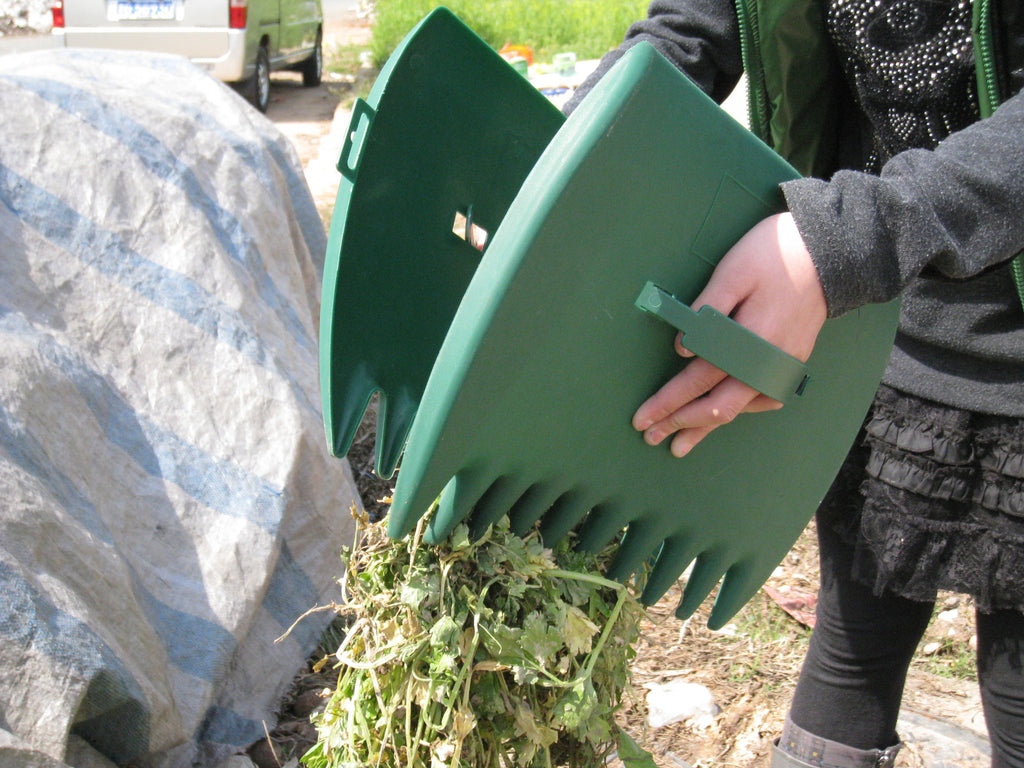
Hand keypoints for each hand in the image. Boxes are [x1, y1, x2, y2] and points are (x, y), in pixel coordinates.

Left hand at [632, 212, 826, 456]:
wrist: (829, 252)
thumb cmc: (773, 255)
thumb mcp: (732, 272)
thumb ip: (706, 310)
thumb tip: (682, 349)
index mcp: (749, 341)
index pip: (699, 380)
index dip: (668, 402)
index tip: (642, 419)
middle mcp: (767, 363)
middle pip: (718, 406)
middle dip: (681, 424)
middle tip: (651, 437)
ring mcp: (783, 366)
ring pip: (741, 408)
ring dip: (708, 426)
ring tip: (682, 442)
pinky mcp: (792, 362)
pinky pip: (762, 398)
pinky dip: (740, 410)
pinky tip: (725, 415)